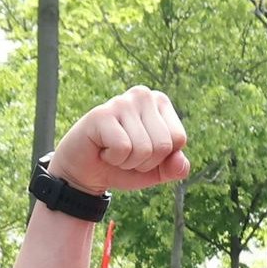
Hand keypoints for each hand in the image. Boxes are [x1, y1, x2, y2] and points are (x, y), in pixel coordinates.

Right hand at [52, 88, 189, 194]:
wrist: (85, 173)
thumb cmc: (122, 165)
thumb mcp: (155, 171)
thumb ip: (175, 168)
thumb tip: (181, 162)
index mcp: (160, 102)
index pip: (178, 139)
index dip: (161, 158)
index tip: (142, 153)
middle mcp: (143, 95)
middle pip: (163, 145)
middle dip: (145, 162)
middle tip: (125, 154)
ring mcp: (122, 101)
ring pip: (144, 149)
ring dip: (127, 161)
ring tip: (113, 151)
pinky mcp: (101, 114)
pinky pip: (123, 148)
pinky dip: (114, 158)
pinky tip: (102, 149)